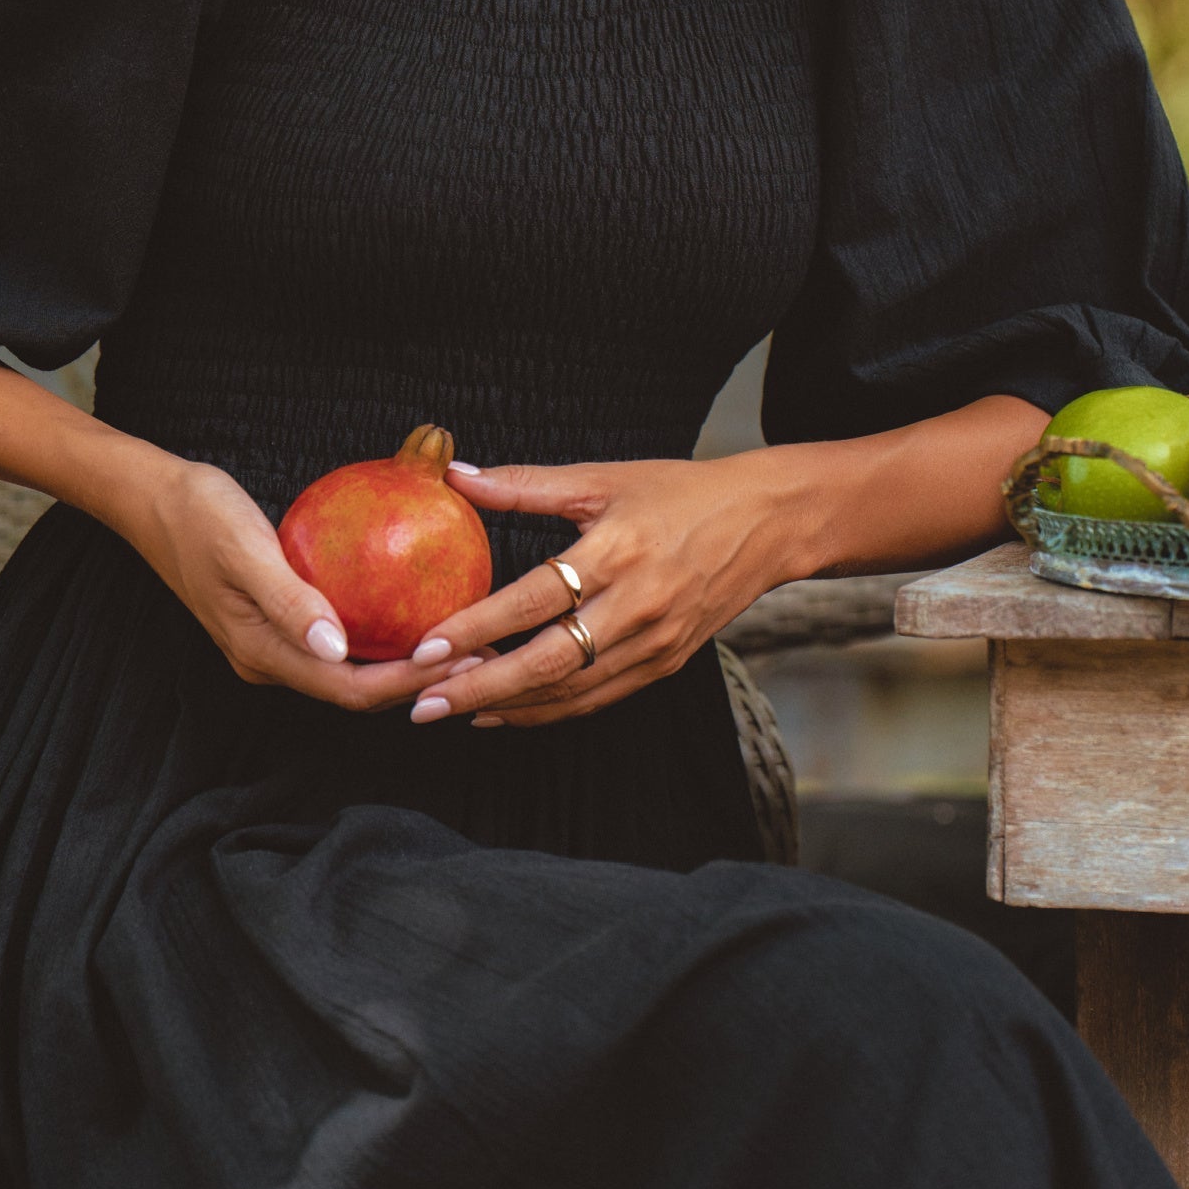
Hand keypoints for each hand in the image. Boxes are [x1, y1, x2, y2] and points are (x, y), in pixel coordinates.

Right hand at [130, 457, 491, 711]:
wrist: (154, 500)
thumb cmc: (198, 514)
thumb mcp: (243, 549)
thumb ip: (288, 599)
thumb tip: (336, 648)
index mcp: (261, 653)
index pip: (349, 689)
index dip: (407, 684)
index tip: (459, 660)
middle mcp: (270, 660)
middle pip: (357, 690)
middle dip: (420, 682)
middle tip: (480, 654)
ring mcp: (275, 645)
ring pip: (351, 670)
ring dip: (407, 663)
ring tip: (463, 640)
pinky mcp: (282, 621)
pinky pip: (342, 640)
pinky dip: (383, 635)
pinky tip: (418, 609)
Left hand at [405, 451, 805, 727]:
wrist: (767, 523)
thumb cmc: (680, 493)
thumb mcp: (603, 477)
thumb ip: (525, 484)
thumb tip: (456, 477)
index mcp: (619, 551)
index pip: (535, 600)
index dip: (478, 626)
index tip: (426, 646)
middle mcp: (638, 605)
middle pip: (548, 662)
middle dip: (478, 688)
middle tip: (421, 703)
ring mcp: (655, 643)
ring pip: (569, 691)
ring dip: (505, 706)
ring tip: (446, 708)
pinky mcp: (665, 665)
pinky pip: (594, 699)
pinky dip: (544, 711)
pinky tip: (500, 711)